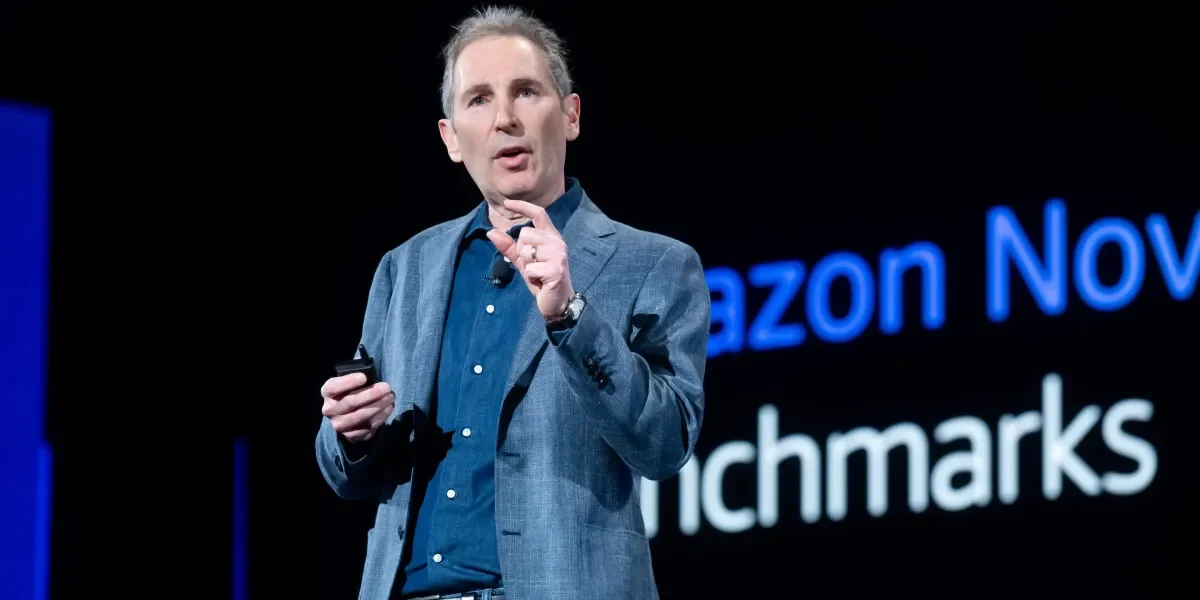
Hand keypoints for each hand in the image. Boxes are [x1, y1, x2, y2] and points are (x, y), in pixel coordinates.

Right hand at [320, 373, 394, 442]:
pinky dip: (381, 416)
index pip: (333, 387)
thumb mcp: (350, 381)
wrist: (349, 414)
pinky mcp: (351, 435)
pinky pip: (367, 427)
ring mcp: (339, 424)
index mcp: (327, 392)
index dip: (348, 382)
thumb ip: (357, 377)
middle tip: (386, 387)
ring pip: (360, 415)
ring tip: (391, 397)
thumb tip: (371, 375)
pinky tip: (389, 407)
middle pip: (350, 402)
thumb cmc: (352, 391)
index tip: (364, 377)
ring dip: (378, 405)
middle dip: (370, 394)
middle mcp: (329, 410)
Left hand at [486, 199, 573, 318]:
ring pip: (526, 250)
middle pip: (525, 233)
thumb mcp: (523, 261)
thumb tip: (491, 232)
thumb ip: (509, 246)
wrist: (557, 301)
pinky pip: (530, 268)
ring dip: (526, 264)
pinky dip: (530, 276)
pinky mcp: (556, 269)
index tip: (507, 203)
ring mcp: (558, 254)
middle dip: (522, 251)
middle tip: (532, 264)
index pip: (539, 214)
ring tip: (537, 273)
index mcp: (551, 236)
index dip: (522, 206)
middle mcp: (557, 241)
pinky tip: (540, 281)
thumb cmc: (541, 279)